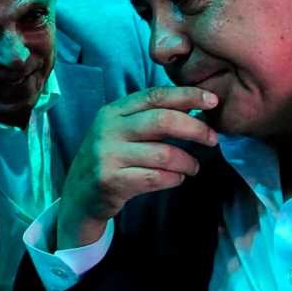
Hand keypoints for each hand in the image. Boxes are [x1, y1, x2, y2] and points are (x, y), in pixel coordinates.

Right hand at [56, 86, 218, 248]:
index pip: (155, 95)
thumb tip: (194, 106)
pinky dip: (174, 178)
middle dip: (195, 129)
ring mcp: (108, 156)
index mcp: (113, 111)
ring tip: (192, 167)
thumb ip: (148, 117)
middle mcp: (108, 130)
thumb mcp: (120, 131)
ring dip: (188, 162)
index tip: (212, 101)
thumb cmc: (110, 158)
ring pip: (164, 154)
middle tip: (212, 139)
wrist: (79, 195)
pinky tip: (177, 178)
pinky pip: (156, 178)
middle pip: (163, 121)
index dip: (187, 96)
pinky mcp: (112, 181)